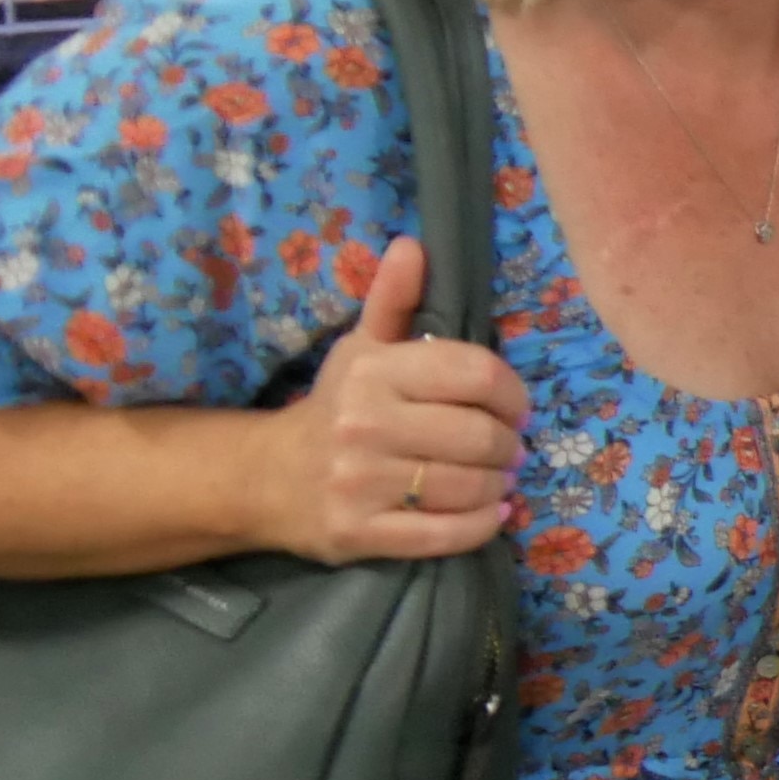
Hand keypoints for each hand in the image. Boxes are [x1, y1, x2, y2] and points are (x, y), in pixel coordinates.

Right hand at [250, 236, 527, 562]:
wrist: (264, 479)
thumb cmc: (332, 408)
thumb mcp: (360, 350)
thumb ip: (393, 300)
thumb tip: (414, 245)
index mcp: (373, 373)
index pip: (474, 375)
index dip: (511, 393)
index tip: (514, 407)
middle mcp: (365, 425)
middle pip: (479, 436)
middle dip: (508, 445)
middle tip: (509, 449)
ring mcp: (361, 483)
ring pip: (468, 485)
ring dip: (498, 484)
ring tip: (498, 478)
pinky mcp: (361, 533)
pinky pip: (446, 534)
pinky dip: (482, 524)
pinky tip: (491, 512)